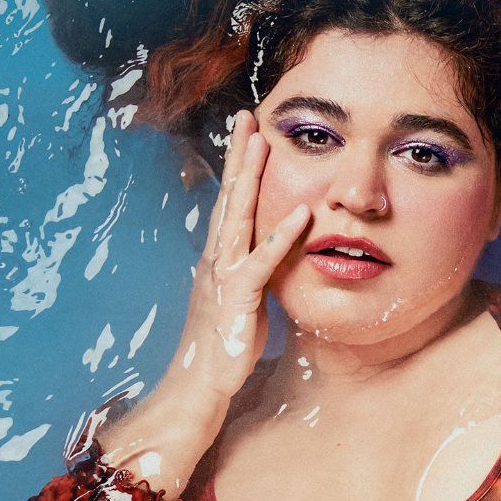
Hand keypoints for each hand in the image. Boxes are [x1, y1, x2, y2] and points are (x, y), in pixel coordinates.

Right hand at [168, 110, 309, 405]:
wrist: (199, 383)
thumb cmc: (224, 343)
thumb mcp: (243, 298)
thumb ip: (254, 271)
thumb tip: (270, 253)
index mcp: (219, 256)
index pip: (229, 201)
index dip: (237, 167)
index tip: (246, 133)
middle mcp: (216, 257)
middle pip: (228, 196)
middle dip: (238, 156)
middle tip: (246, 117)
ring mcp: (223, 274)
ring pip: (238, 217)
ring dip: (251, 179)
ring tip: (264, 145)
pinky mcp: (238, 297)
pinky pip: (261, 260)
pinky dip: (281, 235)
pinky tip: (301, 213)